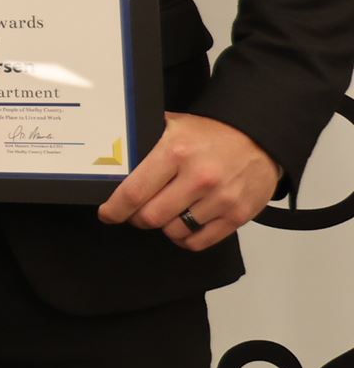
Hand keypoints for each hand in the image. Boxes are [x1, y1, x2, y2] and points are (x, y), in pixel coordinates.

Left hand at [98, 111, 279, 249]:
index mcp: (176, 152)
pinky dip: (185, 239)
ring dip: (163, 227)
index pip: (134, 192)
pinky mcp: (238, 215)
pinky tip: (182, 227)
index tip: (107, 214)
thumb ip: (146, 141)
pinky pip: (200, 242)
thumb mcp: (174, 125)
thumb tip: (113, 155)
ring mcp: (221, 199)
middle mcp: (199, 178)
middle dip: (137, 218)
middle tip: (135, 213)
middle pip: (152, 217)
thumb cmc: (212, 132)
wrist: (260, 137)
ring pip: (175, 231)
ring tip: (164, 214)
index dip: (115, 209)